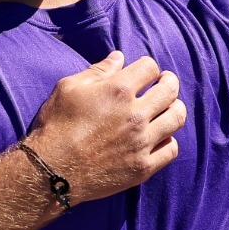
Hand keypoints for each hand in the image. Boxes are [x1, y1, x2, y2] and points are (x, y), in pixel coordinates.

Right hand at [22, 51, 184, 204]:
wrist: (51, 172)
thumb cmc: (55, 126)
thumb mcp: (68, 88)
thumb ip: (97, 71)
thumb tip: (119, 58)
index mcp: (118, 90)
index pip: (150, 67)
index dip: (147, 67)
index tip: (144, 72)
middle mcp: (136, 114)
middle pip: (170, 90)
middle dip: (168, 82)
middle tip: (164, 83)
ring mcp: (142, 142)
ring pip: (176, 118)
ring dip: (174, 108)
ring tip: (167, 107)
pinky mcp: (143, 167)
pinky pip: (171, 149)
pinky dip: (168, 140)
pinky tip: (159, 136)